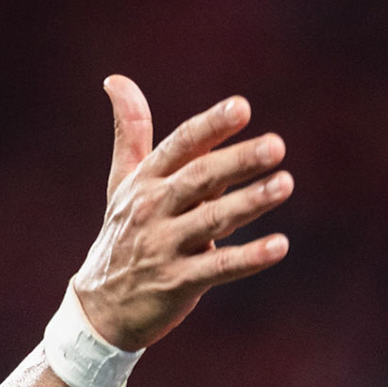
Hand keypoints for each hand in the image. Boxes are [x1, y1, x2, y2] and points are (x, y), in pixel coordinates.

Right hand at [70, 76, 292, 350]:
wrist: (101, 306)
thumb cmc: (123, 234)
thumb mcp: (123, 182)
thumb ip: (131, 133)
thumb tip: (117, 80)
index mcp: (145, 180)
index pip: (181, 145)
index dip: (211, 126)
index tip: (242, 107)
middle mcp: (153, 208)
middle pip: (201, 178)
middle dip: (239, 160)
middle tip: (277, 145)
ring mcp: (164, 246)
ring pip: (213, 220)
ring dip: (251, 202)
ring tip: (286, 184)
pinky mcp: (177, 283)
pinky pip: (219, 268)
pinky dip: (250, 257)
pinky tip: (280, 246)